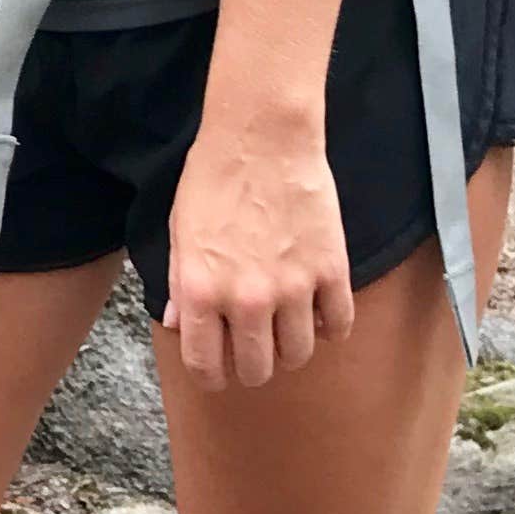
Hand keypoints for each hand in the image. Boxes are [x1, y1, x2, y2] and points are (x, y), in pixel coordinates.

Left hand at [163, 122, 354, 389]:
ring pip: (298, 355)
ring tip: (285, 327)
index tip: (219, 373)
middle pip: (256, 369)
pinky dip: (329, 326)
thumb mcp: (180, 232)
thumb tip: (176, 324)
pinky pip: (338, 325)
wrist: (262, 137)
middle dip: (252, 366)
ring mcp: (292, 288)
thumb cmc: (213, 179)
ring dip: (290, 348)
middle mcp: (245, 299)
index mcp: (200, 290)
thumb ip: (179, 285)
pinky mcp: (331, 271)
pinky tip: (317, 310)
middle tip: (253, 349)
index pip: (205, 365)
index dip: (212, 377)